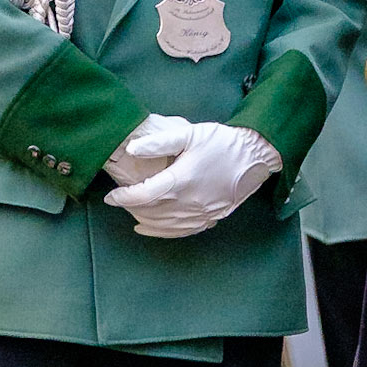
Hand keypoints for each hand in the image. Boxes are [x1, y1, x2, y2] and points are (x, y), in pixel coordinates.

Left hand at [105, 122, 281, 237]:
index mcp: (182, 180)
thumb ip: (159, 142)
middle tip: (120, 198)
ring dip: (143, 219)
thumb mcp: (189, 134)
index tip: (111, 196)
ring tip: (131, 209)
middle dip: (131, 207)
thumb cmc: (223, 142)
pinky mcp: (208, 219)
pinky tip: (147, 228)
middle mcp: (189, 202)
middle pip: (150, 212)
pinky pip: (179, 232)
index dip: (123, 197)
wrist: (254, 157)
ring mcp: (200, 214)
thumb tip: (132, 149)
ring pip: (162, 224)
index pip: (144, 195)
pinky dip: (160, 232)